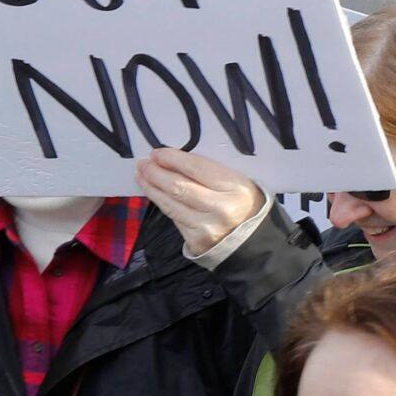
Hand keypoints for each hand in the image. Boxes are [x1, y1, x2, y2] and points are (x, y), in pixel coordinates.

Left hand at [136, 149, 265, 255]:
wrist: (254, 240)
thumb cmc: (244, 203)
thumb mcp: (236, 181)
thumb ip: (209, 171)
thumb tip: (172, 162)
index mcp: (234, 187)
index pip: (196, 168)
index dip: (172, 159)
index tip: (156, 153)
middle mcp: (220, 208)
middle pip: (178, 186)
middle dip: (155, 173)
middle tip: (143, 164)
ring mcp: (206, 228)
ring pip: (170, 205)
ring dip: (152, 188)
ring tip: (141, 176)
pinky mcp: (196, 242)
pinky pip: (174, 218)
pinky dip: (163, 204)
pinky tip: (155, 194)